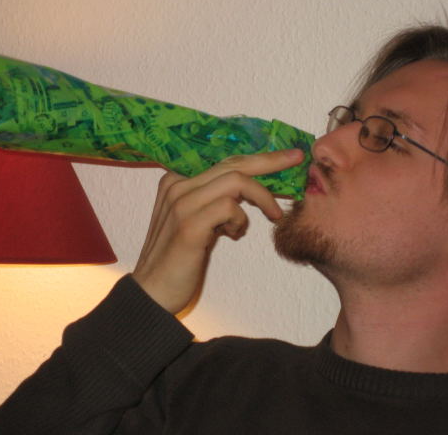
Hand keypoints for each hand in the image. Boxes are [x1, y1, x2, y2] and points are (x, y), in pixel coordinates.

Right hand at [131, 149, 303, 313]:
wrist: (151, 291)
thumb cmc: (177, 258)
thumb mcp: (195, 220)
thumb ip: (214, 202)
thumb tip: (250, 190)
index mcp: (177, 181)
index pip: (224, 161)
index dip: (257, 158)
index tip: (284, 157)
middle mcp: (177, 185)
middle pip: (233, 163)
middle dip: (270, 160)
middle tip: (295, 159)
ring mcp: (181, 203)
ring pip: (236, 181)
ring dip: (262, 197)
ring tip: (273, 215)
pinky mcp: (189, 225)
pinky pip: (230, 208)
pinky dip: (241, 221)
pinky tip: (234, 235)